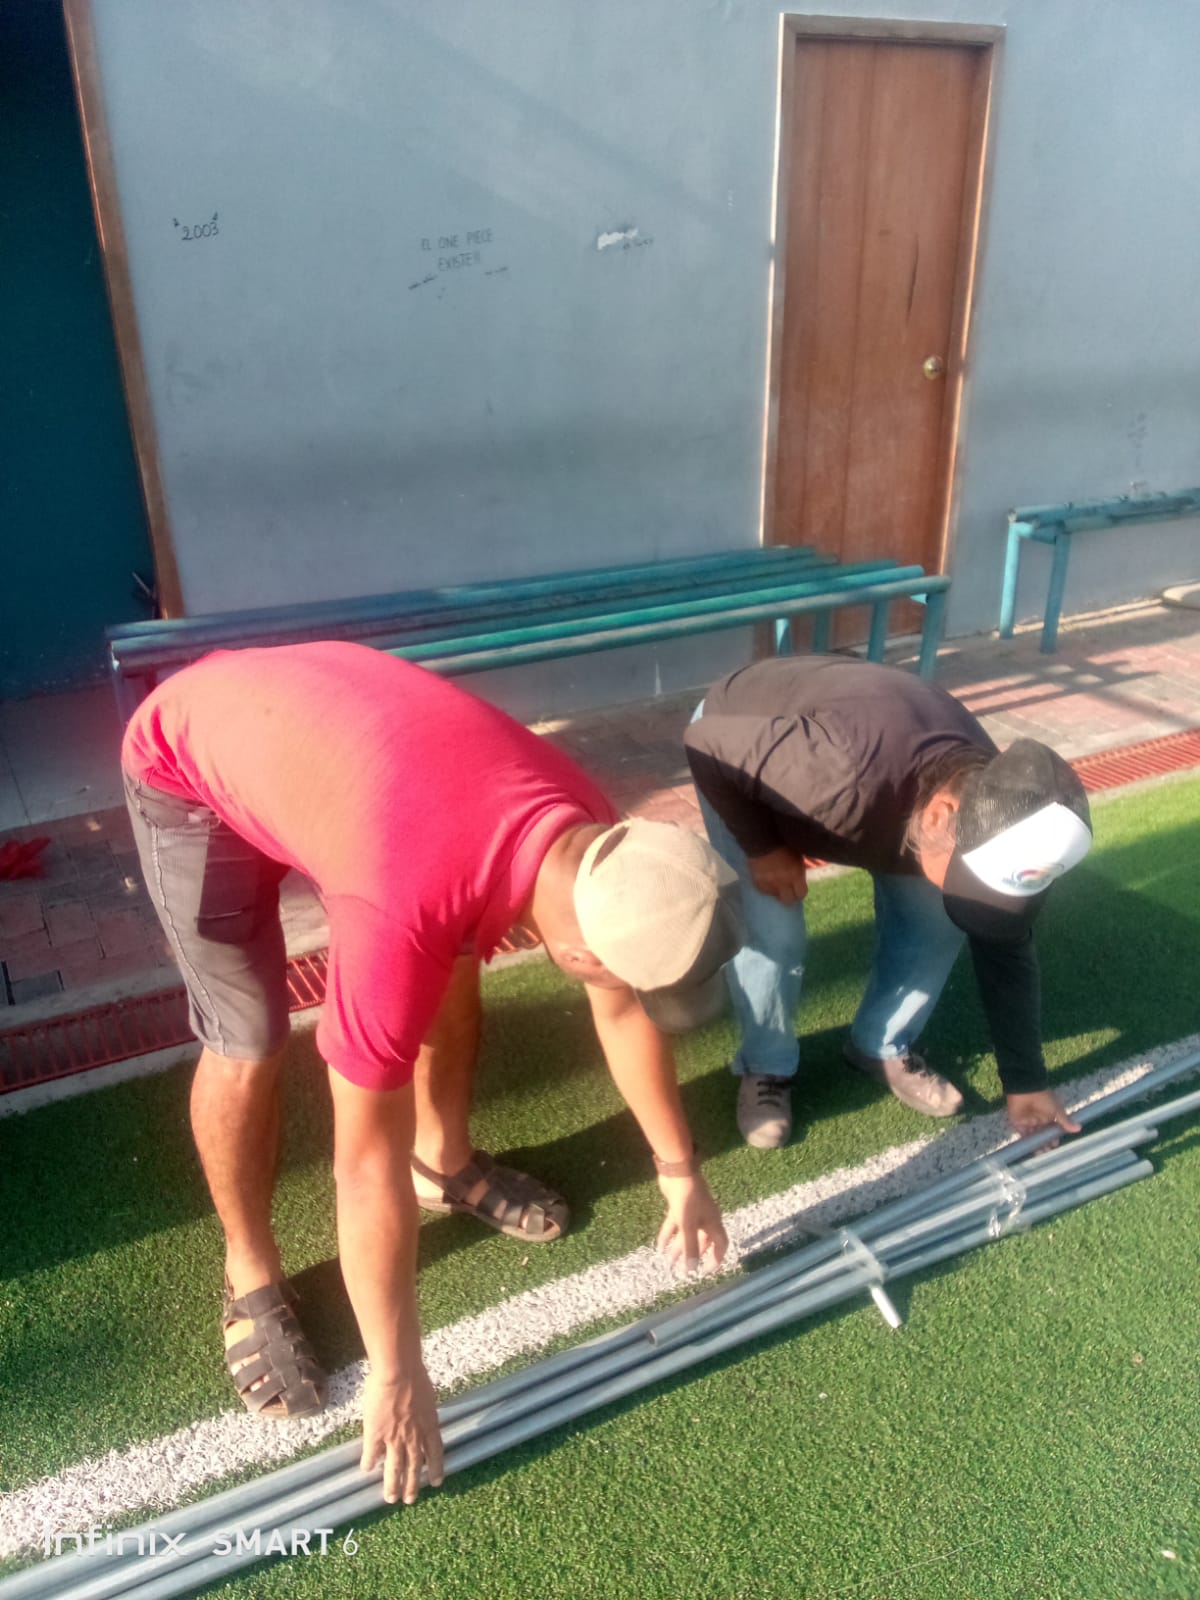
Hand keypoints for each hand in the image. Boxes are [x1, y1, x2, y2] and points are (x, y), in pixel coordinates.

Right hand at [361, 1362, 444, 1504]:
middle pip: (414, 1467)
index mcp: (429, 1427)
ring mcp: (394, 1438)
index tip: (436, 1482)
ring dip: (392, 1485)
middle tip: (409, 1500)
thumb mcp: (427, 1398)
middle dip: (412, 1486)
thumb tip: (422, 1417)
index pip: (436, 1454)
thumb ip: (424, 1413)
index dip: (436, 1469)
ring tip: (390, 1498)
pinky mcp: (375, 1434)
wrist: (398, 1372)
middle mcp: (414, 1438)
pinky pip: (371, 1453)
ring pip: (394, 1468)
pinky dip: (368, 1462)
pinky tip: (366, 1469)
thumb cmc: (415, 1377)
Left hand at [656, 1172, 727, 1272]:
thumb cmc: (687, 1198)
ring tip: (668, 1263)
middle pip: (701, 1242)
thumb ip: (690, 1247)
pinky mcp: (679, 1207)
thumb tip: (692, 1269)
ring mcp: (692, 1212)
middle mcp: (705, 1219)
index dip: (716, 1259)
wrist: (677, 1171)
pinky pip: (675, 1225)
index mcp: (713, 1222)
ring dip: (678, 1248)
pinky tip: (659, 1246)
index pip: (721, 1244)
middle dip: (691, 1256)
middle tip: (682, 1271)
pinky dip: (668, 1235)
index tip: (706, 1272)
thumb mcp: (688, 1225)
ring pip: (686, 1235)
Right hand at [748, 847, 808, 904]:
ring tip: (776, 884)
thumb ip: (799, 870)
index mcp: (795, 874)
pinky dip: (766, 887)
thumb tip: (799, 880)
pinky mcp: (757, 882)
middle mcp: (783, 882)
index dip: (800, 894)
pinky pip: (764, 890)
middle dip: (789, 897)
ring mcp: (769, 883)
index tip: (798, 891)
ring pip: (775, 896)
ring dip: (777, 891)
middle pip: (788, 900)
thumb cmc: (784, 844)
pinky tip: (767, 881)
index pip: (801, 894)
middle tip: (788, 892)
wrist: (762, 838)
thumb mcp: (797, 857)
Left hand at [1005, 1089, 1080, 1147]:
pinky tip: (1030, 1148)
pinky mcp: (1017, 1122)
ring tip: (1041, 1152)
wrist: (1026, 1089)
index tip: (1055, 1144)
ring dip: (1036, 1144)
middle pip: (1042, 1135)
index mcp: (1048, 1116)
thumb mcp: (1057, 1110)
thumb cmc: (1043, 1098)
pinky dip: (1026, 1141)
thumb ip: (1065, 1121)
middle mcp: (1038, 1120)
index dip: (1053, 1137)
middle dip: (1045, 1143)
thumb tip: (1079, 1128)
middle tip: (1048, 1150)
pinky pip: (1022, 1134)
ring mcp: (1028, 1121)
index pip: (1052, 1130)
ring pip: (1033, 1137)